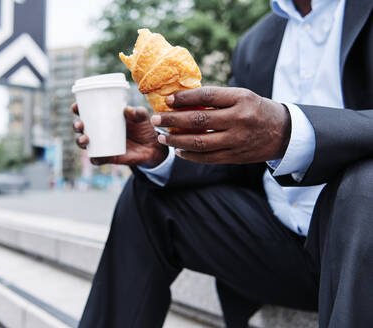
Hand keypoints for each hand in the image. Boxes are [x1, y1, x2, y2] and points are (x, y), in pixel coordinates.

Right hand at [71, 104, 167, 167]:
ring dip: (79, 141)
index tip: (76, 107)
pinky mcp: (108, 157)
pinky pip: (97, 159)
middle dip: (76, 125)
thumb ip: (137, 112)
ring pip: (84, 143)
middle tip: (80, 125)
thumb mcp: (142, 116)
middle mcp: (99, 131)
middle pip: (81, 128)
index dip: (77, 109)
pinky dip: (94, 158)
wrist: (152, 146)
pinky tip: (94, 156)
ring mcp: (102, 144)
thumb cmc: (143, 127)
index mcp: (103, 117)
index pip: (86, 112)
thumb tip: (126, 109)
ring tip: (85, 139)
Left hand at [151, 86, 290, 163]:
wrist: (283, 132)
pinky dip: (190, 155)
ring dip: (177, 141)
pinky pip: (208, 158)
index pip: (206, 96)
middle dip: (173, 120)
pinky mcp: (235, 156)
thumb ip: (217, 99)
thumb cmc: (256, 109)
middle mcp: (239, 119)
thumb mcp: (242, 96)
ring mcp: (237, 140)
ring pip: (200, 142)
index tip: (167, 100)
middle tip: (156, 119)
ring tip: (162, 137)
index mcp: (240, 98)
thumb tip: (183, 99)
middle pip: (198, 120)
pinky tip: (179, 151)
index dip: (184, 98)